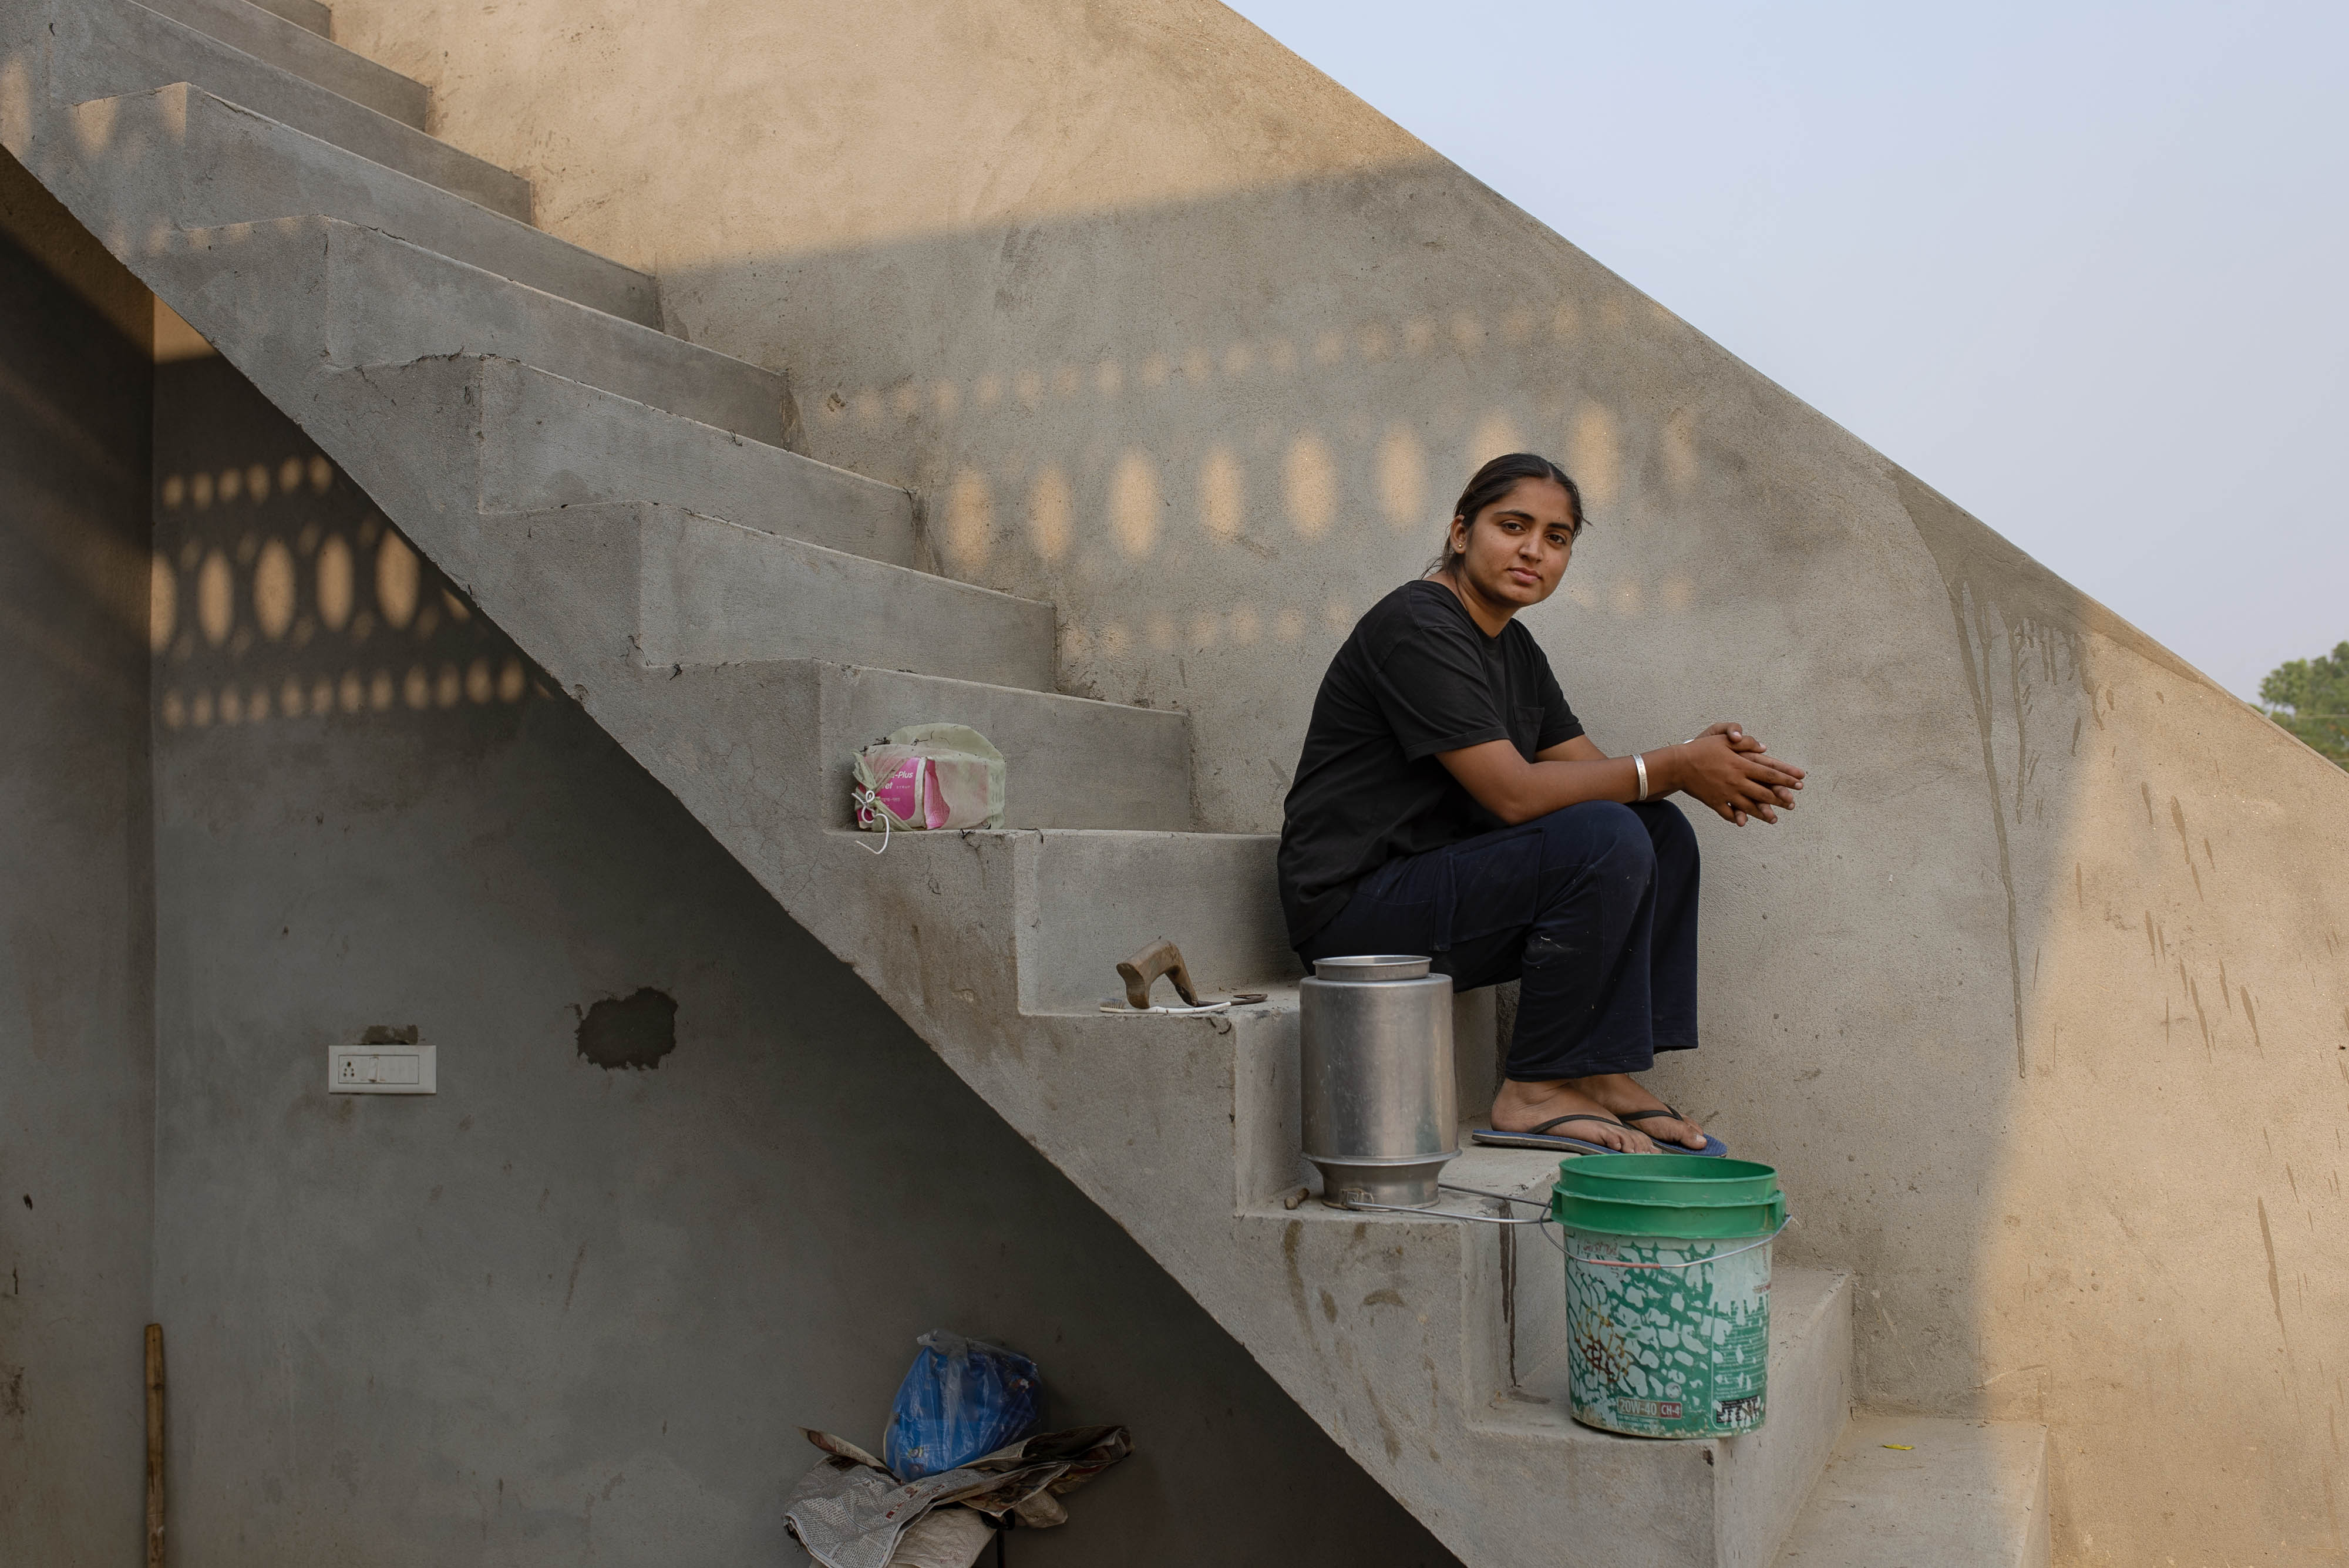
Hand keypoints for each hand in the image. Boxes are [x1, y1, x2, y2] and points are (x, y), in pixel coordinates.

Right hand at [1672, 724, 1805, 824]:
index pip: (1769, 773)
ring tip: (1774, 818)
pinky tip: (1744, 821)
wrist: (1677, 765)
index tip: (1800, 782)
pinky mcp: (1714, 802)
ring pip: (1750, 806)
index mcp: (1741, 765)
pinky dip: (1737, 818)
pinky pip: (1729, 813)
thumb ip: (1745, 742)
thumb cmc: (1700, 749)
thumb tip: (1763, 747)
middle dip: (1780, 798)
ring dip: (1763, 813)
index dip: (1786, 778)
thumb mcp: (1722, 739)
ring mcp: (1726, 794)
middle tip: (1792, 803)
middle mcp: (1736, 781)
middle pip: (1763, 792)